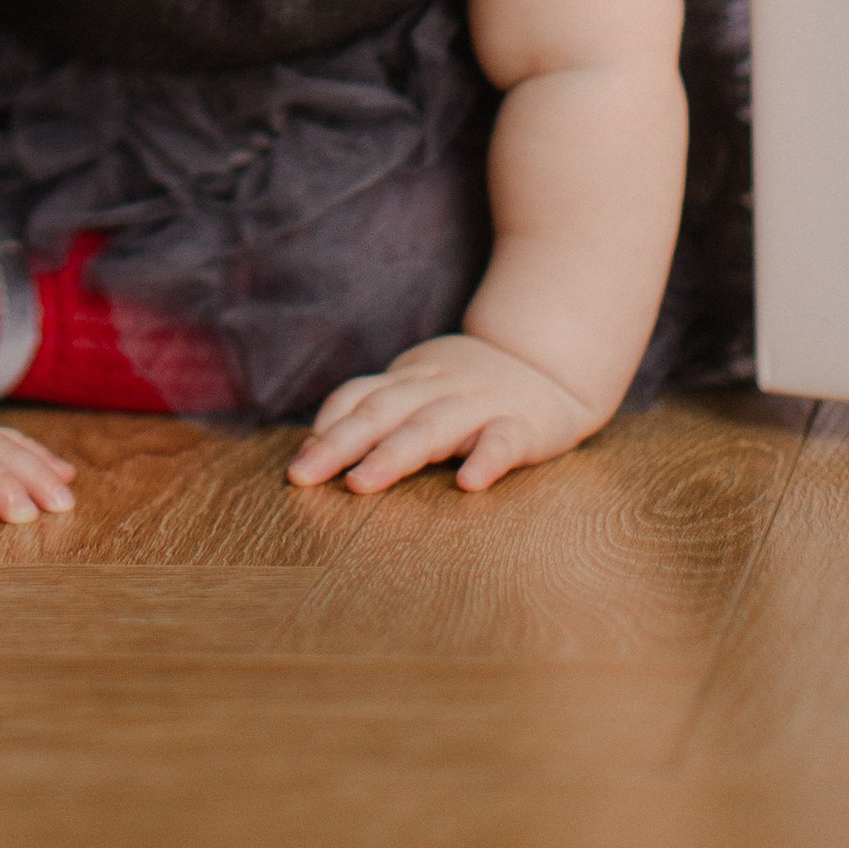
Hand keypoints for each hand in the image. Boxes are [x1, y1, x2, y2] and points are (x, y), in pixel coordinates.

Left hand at [286, 333, 601, 495]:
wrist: (551, 364)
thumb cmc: (469, 387)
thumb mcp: (418, 387)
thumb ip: (375, 408)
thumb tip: (311, 443)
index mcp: (409, 381)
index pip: (359, 398)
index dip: (326, 429)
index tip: (297, 465)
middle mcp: (437, 388)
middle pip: (382, 413)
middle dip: (340, 444)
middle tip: (304, 476)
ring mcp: (479, 404)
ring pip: (432, 427)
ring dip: (394, 454)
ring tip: (361, 483)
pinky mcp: (523, 425)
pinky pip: (502, 441)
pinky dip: (485, 459)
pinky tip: (468, 483)